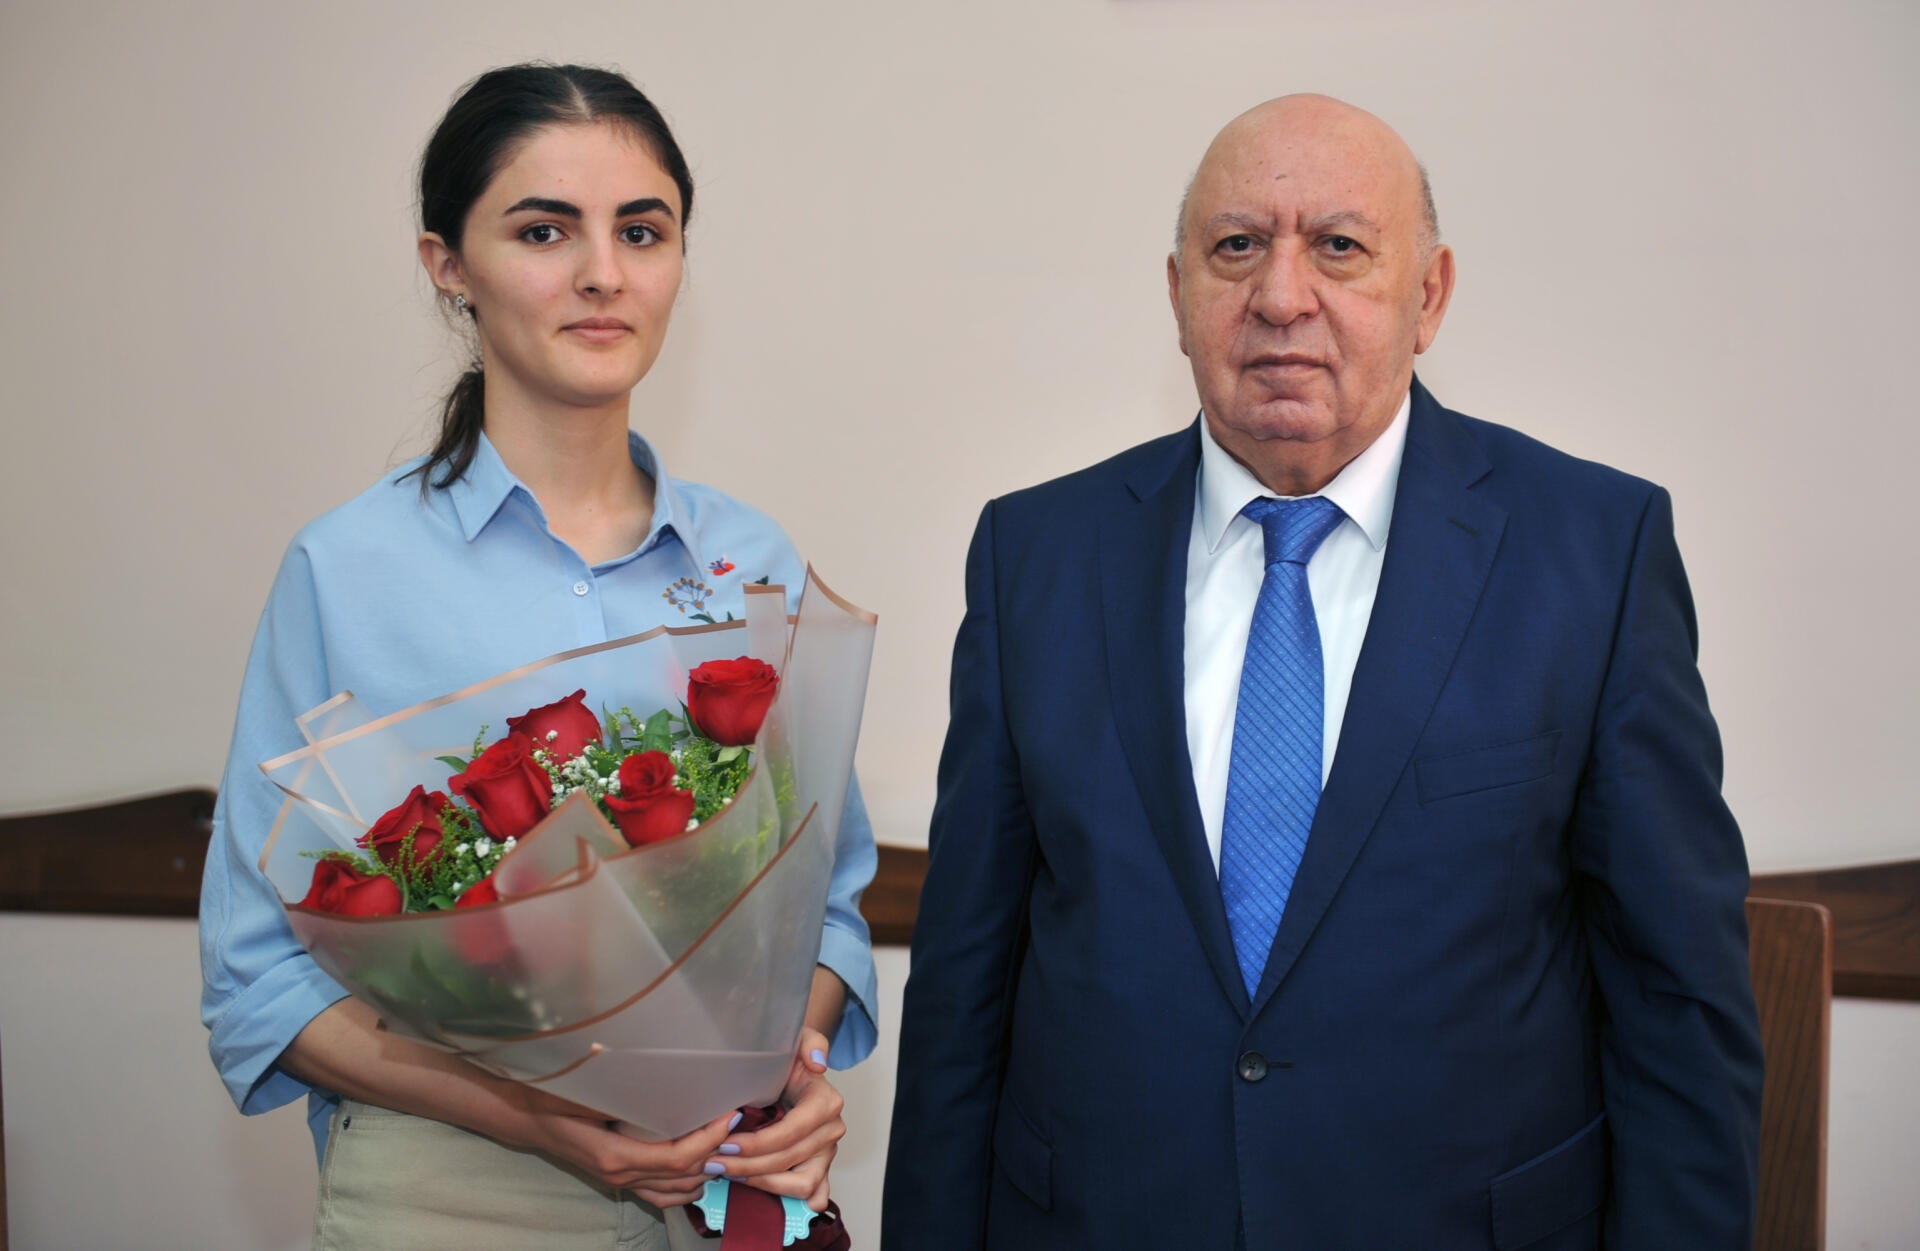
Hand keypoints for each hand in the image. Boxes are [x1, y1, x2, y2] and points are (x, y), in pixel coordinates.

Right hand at [506, 1084, 736, 1208]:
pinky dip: (688, 1186)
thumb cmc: (550, 1100)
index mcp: (615, 1155)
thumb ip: (608, 1086)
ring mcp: (622, 1182)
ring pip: (678, 1190)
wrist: (527, 1118)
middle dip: (717, 1152)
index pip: (676, 1158)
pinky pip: (663, 1196)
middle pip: (684, 1175)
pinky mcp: (622, 1180)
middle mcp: (622, 1175)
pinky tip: (704, 1167)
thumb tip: (639, 1068)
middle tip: (740, 1123)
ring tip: (729, 1140)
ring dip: (707, 1169)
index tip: (730, 1115)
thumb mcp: (576, 1090)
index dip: (708, 1140)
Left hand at [708, 1028, 845, 1210]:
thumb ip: (810, 1042)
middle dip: (748, 1165)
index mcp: (826, 1101)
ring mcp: (826, 1152)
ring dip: (763, 1184)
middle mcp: (831, 1129)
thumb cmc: (787, 1058)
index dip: (759, 1143)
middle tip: (715, 1161)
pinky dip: (795, 1201)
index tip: (727, 1142)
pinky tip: (768, 1199)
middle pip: (789, 1160)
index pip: (792, 1132)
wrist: (789, 1071)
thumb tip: (817, 1063)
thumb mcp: (795, 1039)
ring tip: (730, 1175)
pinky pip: (814, 1193)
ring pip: (801, 1183)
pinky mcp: (820, 1167)